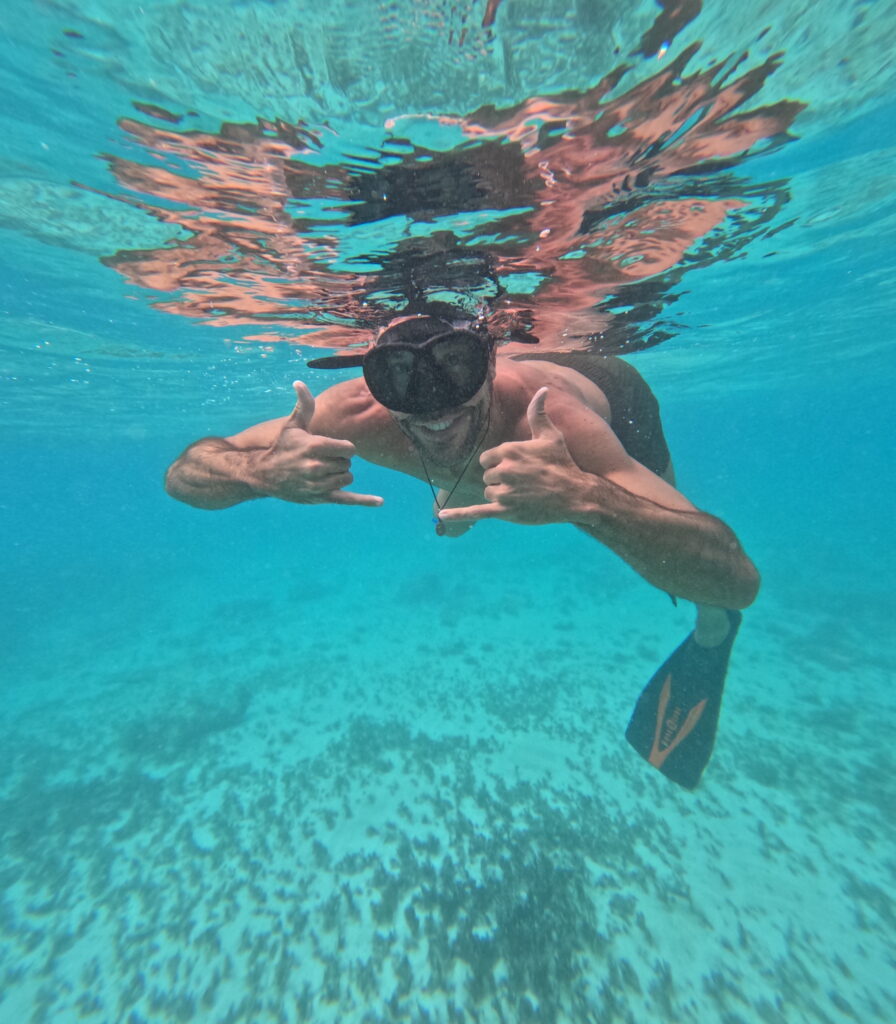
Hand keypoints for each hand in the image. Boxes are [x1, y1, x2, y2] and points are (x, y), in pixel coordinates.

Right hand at [253, 381, 382, 505]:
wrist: (265, 475)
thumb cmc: (283, 447)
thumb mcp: (293, 426)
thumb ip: (303, 406)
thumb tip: (299, 383)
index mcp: (314, 446)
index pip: (349, 448)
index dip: (344, 447)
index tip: (333, 447)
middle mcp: (316, 466)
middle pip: (347, 463)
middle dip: (339, 461)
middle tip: (322, 460)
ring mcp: (318, 484)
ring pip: (347, 478)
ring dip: (341, 475)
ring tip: (324, 472)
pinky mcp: (320, 498)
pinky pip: (347, 499)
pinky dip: (364, 500)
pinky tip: (380, 501)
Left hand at [437, 387, 589, 525]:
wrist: (576, 495)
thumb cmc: (563, 464)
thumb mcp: (551, 436)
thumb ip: (538, 414)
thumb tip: (541, 390)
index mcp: (509, 450)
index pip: (486, 458)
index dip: (499, 464)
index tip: (516, 468)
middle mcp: (504, 470)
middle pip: (487, 476)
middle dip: (500, 480)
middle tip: (524, 483)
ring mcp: (504, 492)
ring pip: (488, 493)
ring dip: (500, 496)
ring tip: (523, 495)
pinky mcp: (505, 512)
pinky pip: (476, 512)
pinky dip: (458, 514)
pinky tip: (442, 516)